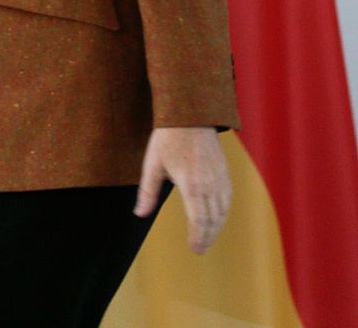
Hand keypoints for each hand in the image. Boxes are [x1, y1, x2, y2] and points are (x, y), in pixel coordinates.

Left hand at [136, 126, 230, 253]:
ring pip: (223, 211)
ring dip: (217, 227)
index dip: (198, 237)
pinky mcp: (225, 173)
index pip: (199, 220)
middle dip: (208, 236)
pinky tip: (216, 218)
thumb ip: (147, 192)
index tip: (194, 249)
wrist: (191, 116)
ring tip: (207, 238)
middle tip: (199, 249)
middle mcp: (210, 185)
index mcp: (192, 185)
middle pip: (213, 219)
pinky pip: (227, 199)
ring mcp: (220, 179)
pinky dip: (223, 213)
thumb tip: (139, 214)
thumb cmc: (167, 139)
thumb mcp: (152, 165)